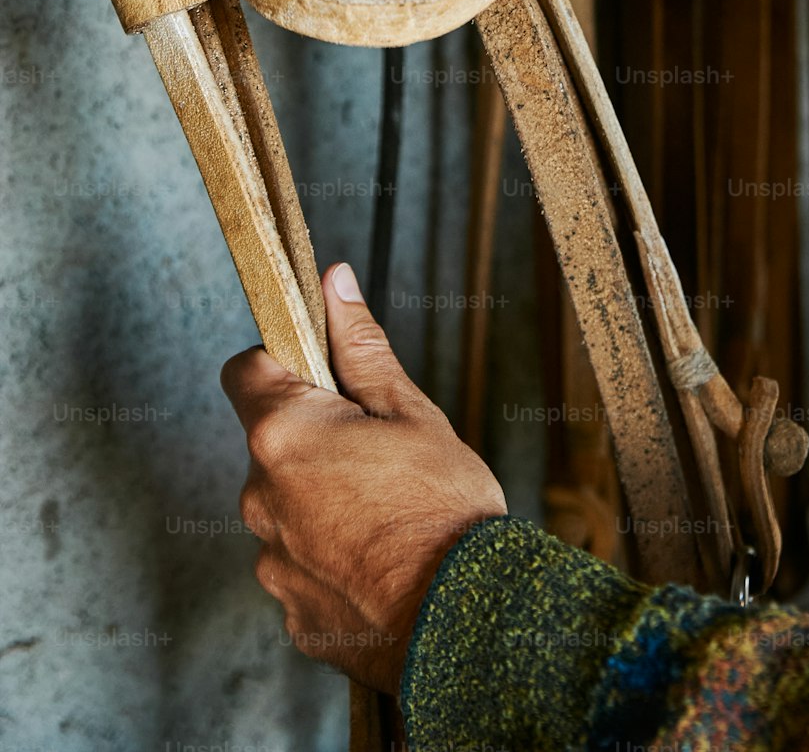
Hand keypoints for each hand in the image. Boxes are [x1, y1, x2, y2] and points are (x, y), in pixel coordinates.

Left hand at [221, 263, 506, 693]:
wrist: (465, 624)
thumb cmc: (445, 510)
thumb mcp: (412, 414)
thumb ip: (361, 348)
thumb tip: (332, 281)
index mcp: (285, 435)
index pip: (245, 370)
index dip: (281, 362)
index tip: (321, 373)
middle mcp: (259, 498)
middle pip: (272, 445)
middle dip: (314, 440)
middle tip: (378, 453)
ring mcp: (271, 563)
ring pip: (286, 509)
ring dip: (322, 503)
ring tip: (387, 516)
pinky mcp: (290, 615)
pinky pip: (302, 568)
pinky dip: (331, 560)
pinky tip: (381, 565)